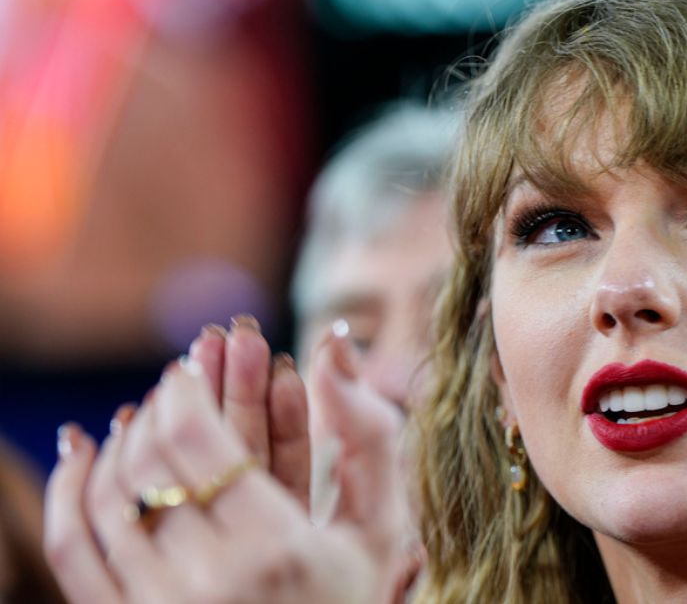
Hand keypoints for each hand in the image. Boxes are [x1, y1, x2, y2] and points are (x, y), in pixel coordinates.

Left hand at [43, 326, 413, 602]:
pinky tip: (82, 447)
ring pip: (108, 496)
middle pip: (148, 460)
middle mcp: (208, 581)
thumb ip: (368, 434)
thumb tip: (334, 346)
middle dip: (163, 401)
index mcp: (276, 549)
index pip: (194, 441)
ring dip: (121, 438)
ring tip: (146, 411)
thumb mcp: (379, 525)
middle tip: (179, 375)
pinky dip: (69, 489)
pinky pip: (74, 546)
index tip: (198, 362)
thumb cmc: (350, 599)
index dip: (187, 389)